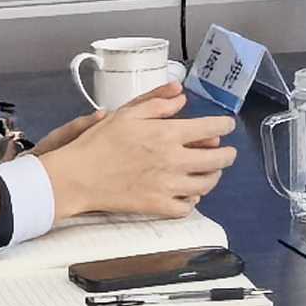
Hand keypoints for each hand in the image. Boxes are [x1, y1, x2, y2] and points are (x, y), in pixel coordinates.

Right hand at [37, 85, 229, 221]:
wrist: (78, 177)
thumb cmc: (99, 142)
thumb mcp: (127, 114)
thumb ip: (157, 104)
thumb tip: (182, 98)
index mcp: (168, 134)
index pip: (212, 128)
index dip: (225, 125)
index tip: (227, 125)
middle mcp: (175, 160)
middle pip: (218, 159)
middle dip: (227, 154)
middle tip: (226, 152)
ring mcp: (168, 186)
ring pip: (207, 184)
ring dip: (213, 176)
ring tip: (210, 172)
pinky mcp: (158, 206)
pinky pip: (187, 207)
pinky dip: (192, 200)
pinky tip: (188, 192)